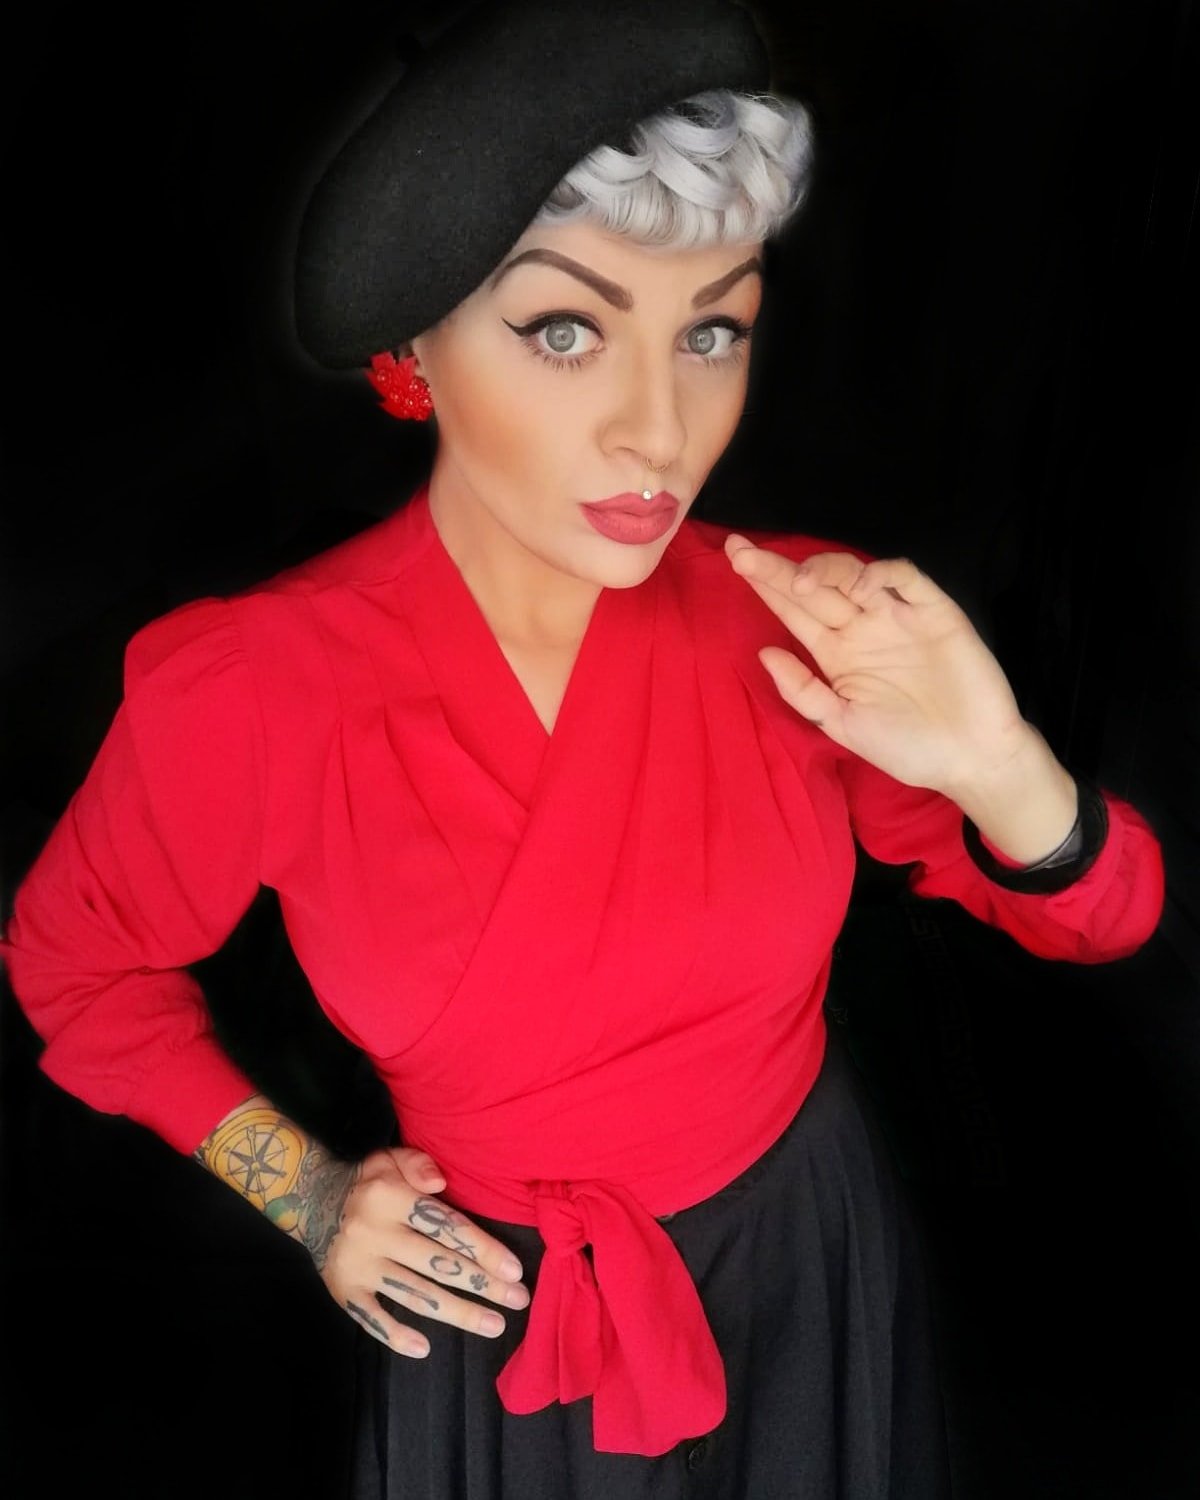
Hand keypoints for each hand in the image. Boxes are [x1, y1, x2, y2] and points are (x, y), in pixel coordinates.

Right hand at [307, 1144, 530, 1357]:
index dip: (482, 1248)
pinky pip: (372, 1318)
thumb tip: (440, 1184)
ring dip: (457, 1313)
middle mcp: (375, 1234)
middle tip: (518, 1301)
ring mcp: (359, 1266)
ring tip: (493, 1325)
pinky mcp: (343, 1291)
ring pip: (414, 1294)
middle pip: (437, 1264)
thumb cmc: (367, 1182)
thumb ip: (418, 1164)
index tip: (514, 1270)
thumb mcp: (389, 1158)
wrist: (310, 1201)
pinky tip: (424, 1348)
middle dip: (482, 1284)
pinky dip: (395, 1335)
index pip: (444, 1226)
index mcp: (390, 1198)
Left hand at [725, 536, 1032, 794]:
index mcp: (835, 653)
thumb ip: (803, 691)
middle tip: (740, 551)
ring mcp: (897, 616)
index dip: (765, 586)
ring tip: (798, 581)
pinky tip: (861, 587)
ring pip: (853, 575)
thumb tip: (763, 654)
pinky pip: (906, 579)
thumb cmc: (907, 748)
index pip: (793, 611)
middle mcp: (861, 628)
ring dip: (823, 569)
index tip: (734, 562)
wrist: (970, 759)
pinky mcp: (935, 612)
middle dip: (776, 567)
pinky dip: (882, 575)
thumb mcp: (842, 725)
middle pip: (813, 587)